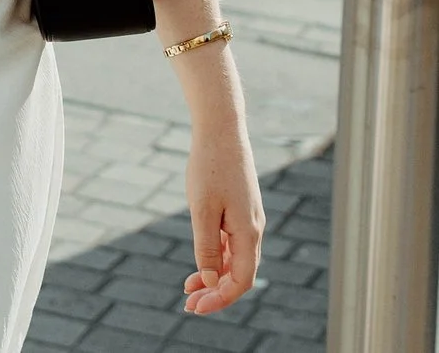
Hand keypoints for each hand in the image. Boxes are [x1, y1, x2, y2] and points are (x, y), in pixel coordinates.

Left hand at [181, 115, 263, 313]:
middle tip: (188, 305)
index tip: (195, 308)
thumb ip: (207, 247)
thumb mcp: (202, 210)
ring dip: (214, 278)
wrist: (221, 133)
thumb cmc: (209, 168)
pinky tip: (199, 266)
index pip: (241, 280)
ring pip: (236, 262)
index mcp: (248, 234)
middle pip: (240, 275)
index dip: (220, 298)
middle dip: (216, 293)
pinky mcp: (239, 212)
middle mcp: (253, 231)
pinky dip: (216, 259)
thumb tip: (210, 280)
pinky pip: (231, 246)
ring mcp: (247, 222)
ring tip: (188, 290)